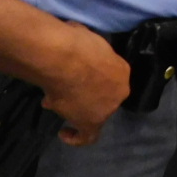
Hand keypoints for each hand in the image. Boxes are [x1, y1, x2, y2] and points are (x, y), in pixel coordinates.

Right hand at [39, 21, 132, 145]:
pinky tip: (64, 133)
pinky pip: (87, 136)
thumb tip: (74, 41)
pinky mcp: (92, 122)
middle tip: (65, 89)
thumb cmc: (76, 44)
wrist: (68, 60)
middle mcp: (119, 90)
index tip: (81, 78)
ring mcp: (108, 107)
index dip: (94, 79)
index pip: (109, 79)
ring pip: (92, 111)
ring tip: (54, 99)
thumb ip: (85, 49)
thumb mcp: (86, 40)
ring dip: (74, 107)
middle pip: (102, 96)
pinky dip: (76, 136)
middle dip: (84, 93)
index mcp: (122, 70)